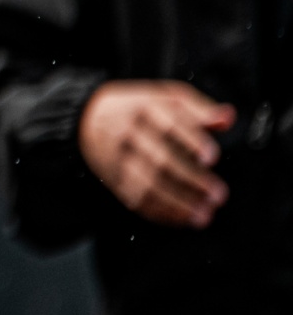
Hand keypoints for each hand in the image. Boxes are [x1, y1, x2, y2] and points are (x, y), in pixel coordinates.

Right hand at [78, 79, 234, 228]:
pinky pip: (135, 199)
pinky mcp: (113, 178)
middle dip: (192, 179)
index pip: (169, 122)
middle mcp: (127, 131)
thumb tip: (227, 117)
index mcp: (143, 106)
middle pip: (160, 157)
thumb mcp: (164, 97)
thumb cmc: (136, 108)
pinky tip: (182, 217)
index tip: (212, 157)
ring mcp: (117, 157)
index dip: (192, 140)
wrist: (87, 118)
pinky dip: (161, 212)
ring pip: (147, 183)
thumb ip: (198, 108)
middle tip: (218, 194)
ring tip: (204, 213)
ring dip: (178, 202)